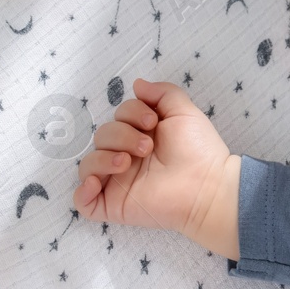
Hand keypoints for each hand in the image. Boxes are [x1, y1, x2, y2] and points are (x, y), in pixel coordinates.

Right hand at [74, 78, 236, 252]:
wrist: (207, 184)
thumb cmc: (199, 148)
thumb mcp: (183, 111)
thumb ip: (162, 93)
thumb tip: (137, 83)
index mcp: (140, 134)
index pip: (117, 116)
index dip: (129, 113)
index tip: (152, 121)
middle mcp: (125, 156)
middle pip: (101, 136)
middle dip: (121, 135)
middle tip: (147, 147)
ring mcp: (117, 181)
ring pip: (88, 164)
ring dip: (103, 158)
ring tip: (127, 162)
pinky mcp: (113, 204)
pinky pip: (82, 200)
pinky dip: (82, 191)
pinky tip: (96, 183)